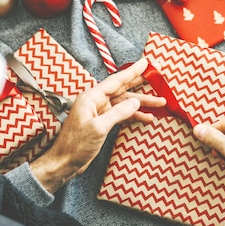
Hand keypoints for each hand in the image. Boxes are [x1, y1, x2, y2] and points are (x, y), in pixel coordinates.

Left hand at [30, 58, 165, 192]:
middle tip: (157, 76)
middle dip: (140, 83)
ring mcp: (99, 112)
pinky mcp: (102, 123)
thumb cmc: (75, 145)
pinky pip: (121, 114)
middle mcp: (95, 102)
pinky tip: (147, 117)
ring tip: (160, 102)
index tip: (146, 63)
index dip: (133, 71)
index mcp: (91, 97)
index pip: (116, 80)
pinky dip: (134, 115)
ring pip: (124, 103)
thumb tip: (135, 102)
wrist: (64, 162)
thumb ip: (118, 113)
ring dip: (142, 103)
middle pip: (122, 89)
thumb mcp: (98, 128)